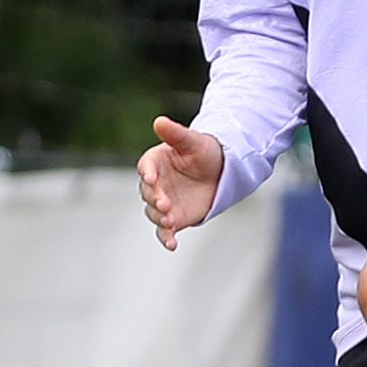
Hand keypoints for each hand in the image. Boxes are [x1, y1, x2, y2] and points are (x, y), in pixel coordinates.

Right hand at [138, 115, 223, 249]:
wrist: (221, 171)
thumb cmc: (204, 151)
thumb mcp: (192, 141)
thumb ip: (175, 134)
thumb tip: (159, 121)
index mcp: (155, 162)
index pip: (146, 167)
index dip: (147, 173)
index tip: (151, 178)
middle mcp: (155, 184)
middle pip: (148, 193)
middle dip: (155, 199)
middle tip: (165, 204)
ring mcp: (163, 202)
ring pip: (154, 213)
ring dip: (160, 218)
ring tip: (170, 220)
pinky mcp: (174, 218)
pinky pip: (165, 231)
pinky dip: (166, 238)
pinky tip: (172, 245)